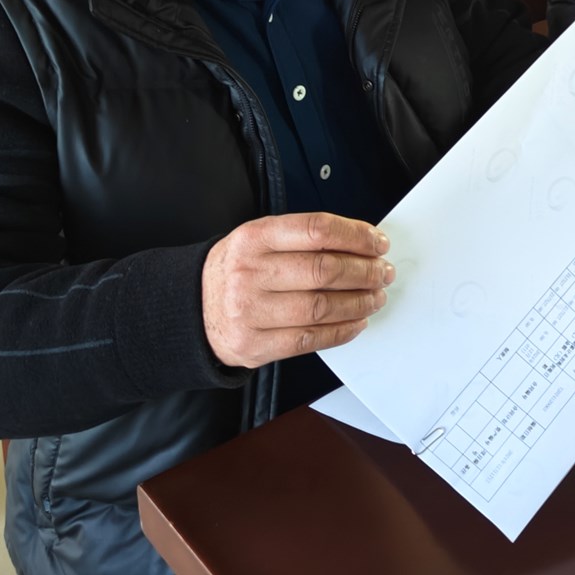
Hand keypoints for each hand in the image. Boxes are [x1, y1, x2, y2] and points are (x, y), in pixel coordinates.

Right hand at [201, 213, 394, 369]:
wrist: (192, 310)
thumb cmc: (237, 271)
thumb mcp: (258, 240)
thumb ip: (303, 238)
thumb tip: (361, 243)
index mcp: (254, 237)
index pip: (317, 229)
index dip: (356, 236)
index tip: (378, 243)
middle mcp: (249, 273)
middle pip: (324, 270)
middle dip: (365, 271)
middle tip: (383, 272)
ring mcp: (250, 311)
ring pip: (321, 306)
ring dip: (359, 302)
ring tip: (375, 297)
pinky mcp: (255, 345)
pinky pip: (310, 338)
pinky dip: (341, 331)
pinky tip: (357, 321)